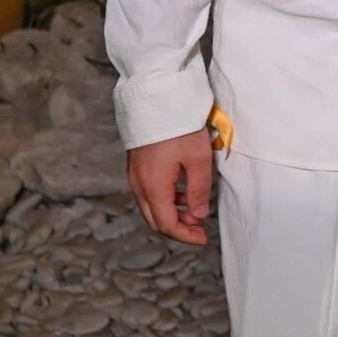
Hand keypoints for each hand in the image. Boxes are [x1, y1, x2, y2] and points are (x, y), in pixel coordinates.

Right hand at [128, 129, 213, 245]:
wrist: (155, 97)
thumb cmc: (179, 126)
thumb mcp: (198, 159)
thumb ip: (198, 191)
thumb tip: (198, 215)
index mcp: (153, 187)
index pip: (167, 225)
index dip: (186, 236)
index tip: (203, 238)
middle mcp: (139, 184)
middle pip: (155, 220)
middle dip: (178, 228)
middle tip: (200, 227)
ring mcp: (134, 175)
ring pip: (151, 207)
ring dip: (172, 214)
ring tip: (195, 209)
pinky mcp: (136, 166)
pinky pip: (148, 193)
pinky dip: (165, 200)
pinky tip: (182, 193)